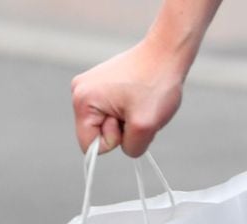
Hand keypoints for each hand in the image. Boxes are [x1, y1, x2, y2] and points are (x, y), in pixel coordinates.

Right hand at [71, 39, 187, 157]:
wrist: (167, 52)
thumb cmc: (156, 83)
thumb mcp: (145, 127)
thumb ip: (131, 148)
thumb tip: (126, 146)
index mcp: (83, 101)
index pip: (89, 146)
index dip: (113, 141)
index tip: (128, 119)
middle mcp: (80, 92)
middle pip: (98, 135)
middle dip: (122, 130)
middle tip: (137, 109)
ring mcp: (90, 87)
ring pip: (108, 125)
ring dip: (128, 121)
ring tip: (139, 102)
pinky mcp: (102, 85)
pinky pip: (113, 113)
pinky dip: (129, 112)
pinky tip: (138, 97)